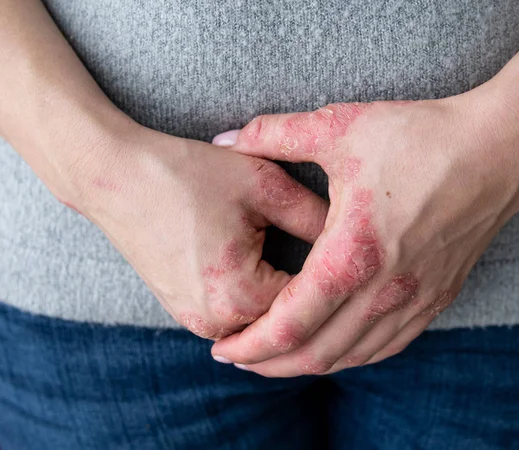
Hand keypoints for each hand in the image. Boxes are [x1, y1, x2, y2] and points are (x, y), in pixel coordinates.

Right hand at [68, 123, 327, 339]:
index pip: (312, 301)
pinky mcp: (184, 313)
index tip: (358, 256)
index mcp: (241, 295)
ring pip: (264, 323)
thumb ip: (316, 216)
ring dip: (288, 301)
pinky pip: (237, 318)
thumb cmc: (187, 174)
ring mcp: (196, 323)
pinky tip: (274, 272)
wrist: (113, 176)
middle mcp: (217, 323)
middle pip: (288, 319)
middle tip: (345, 267)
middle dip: (316, 293)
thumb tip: (352, 237)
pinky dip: (260, 302)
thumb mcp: (263, 185)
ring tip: (313, 271)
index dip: (338, 276)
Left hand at [211, 85, 518, 375]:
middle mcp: (385, 290)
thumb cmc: (422, 138)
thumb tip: (225, 138)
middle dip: (270, 364)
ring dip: (309, 364)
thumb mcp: (341, 128)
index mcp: (352, 254)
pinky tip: (337, 348)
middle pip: (317, 353)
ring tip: (278, 358)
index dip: (250, 344)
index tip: (222, 350)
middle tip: (240, 357)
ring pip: (352, 357)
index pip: (289, 324)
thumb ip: (275, 134)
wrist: (499, 149)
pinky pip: (388, 346)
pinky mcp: (437, 297)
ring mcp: (415, 299)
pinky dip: (352, 355)